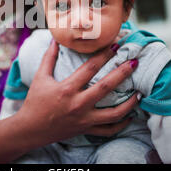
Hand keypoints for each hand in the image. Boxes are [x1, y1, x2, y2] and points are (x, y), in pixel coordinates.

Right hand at [16, 39, 139, 145]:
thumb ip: (49, 58)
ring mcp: (84, 119)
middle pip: (106, 87)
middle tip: (135, 61)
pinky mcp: (86, 130)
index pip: (90, 68)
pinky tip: (130, 115)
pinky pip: (109, 130)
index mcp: (67, 89)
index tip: (116, 45)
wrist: (30, 129)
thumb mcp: (40, 78)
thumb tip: (55, 39)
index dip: (105, 55)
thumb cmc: (35, 102)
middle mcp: (78, 104)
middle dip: (122, 73)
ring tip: (140, 92)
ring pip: (113, 113)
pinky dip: (122, 124)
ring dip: (129, 103)